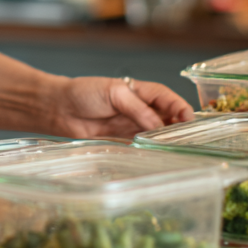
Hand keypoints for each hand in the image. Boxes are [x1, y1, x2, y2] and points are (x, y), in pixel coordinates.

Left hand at [47, 76, 192, 139]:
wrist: (60, 109)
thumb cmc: (84, 93)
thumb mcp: (113, 93)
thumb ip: (136, 108)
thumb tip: (157, 125)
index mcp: (139, 91)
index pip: (166, 98)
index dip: (179, 107)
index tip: (188, 118)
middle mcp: (139, 109)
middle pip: (166, 117)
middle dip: (178, 126)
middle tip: (186, 137)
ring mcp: (132, 126)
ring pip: (157, 134)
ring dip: (166, 140)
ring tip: (174, 148)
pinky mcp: (123, 141)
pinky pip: (142, 146)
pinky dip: (151, 151)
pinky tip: (157, 156)